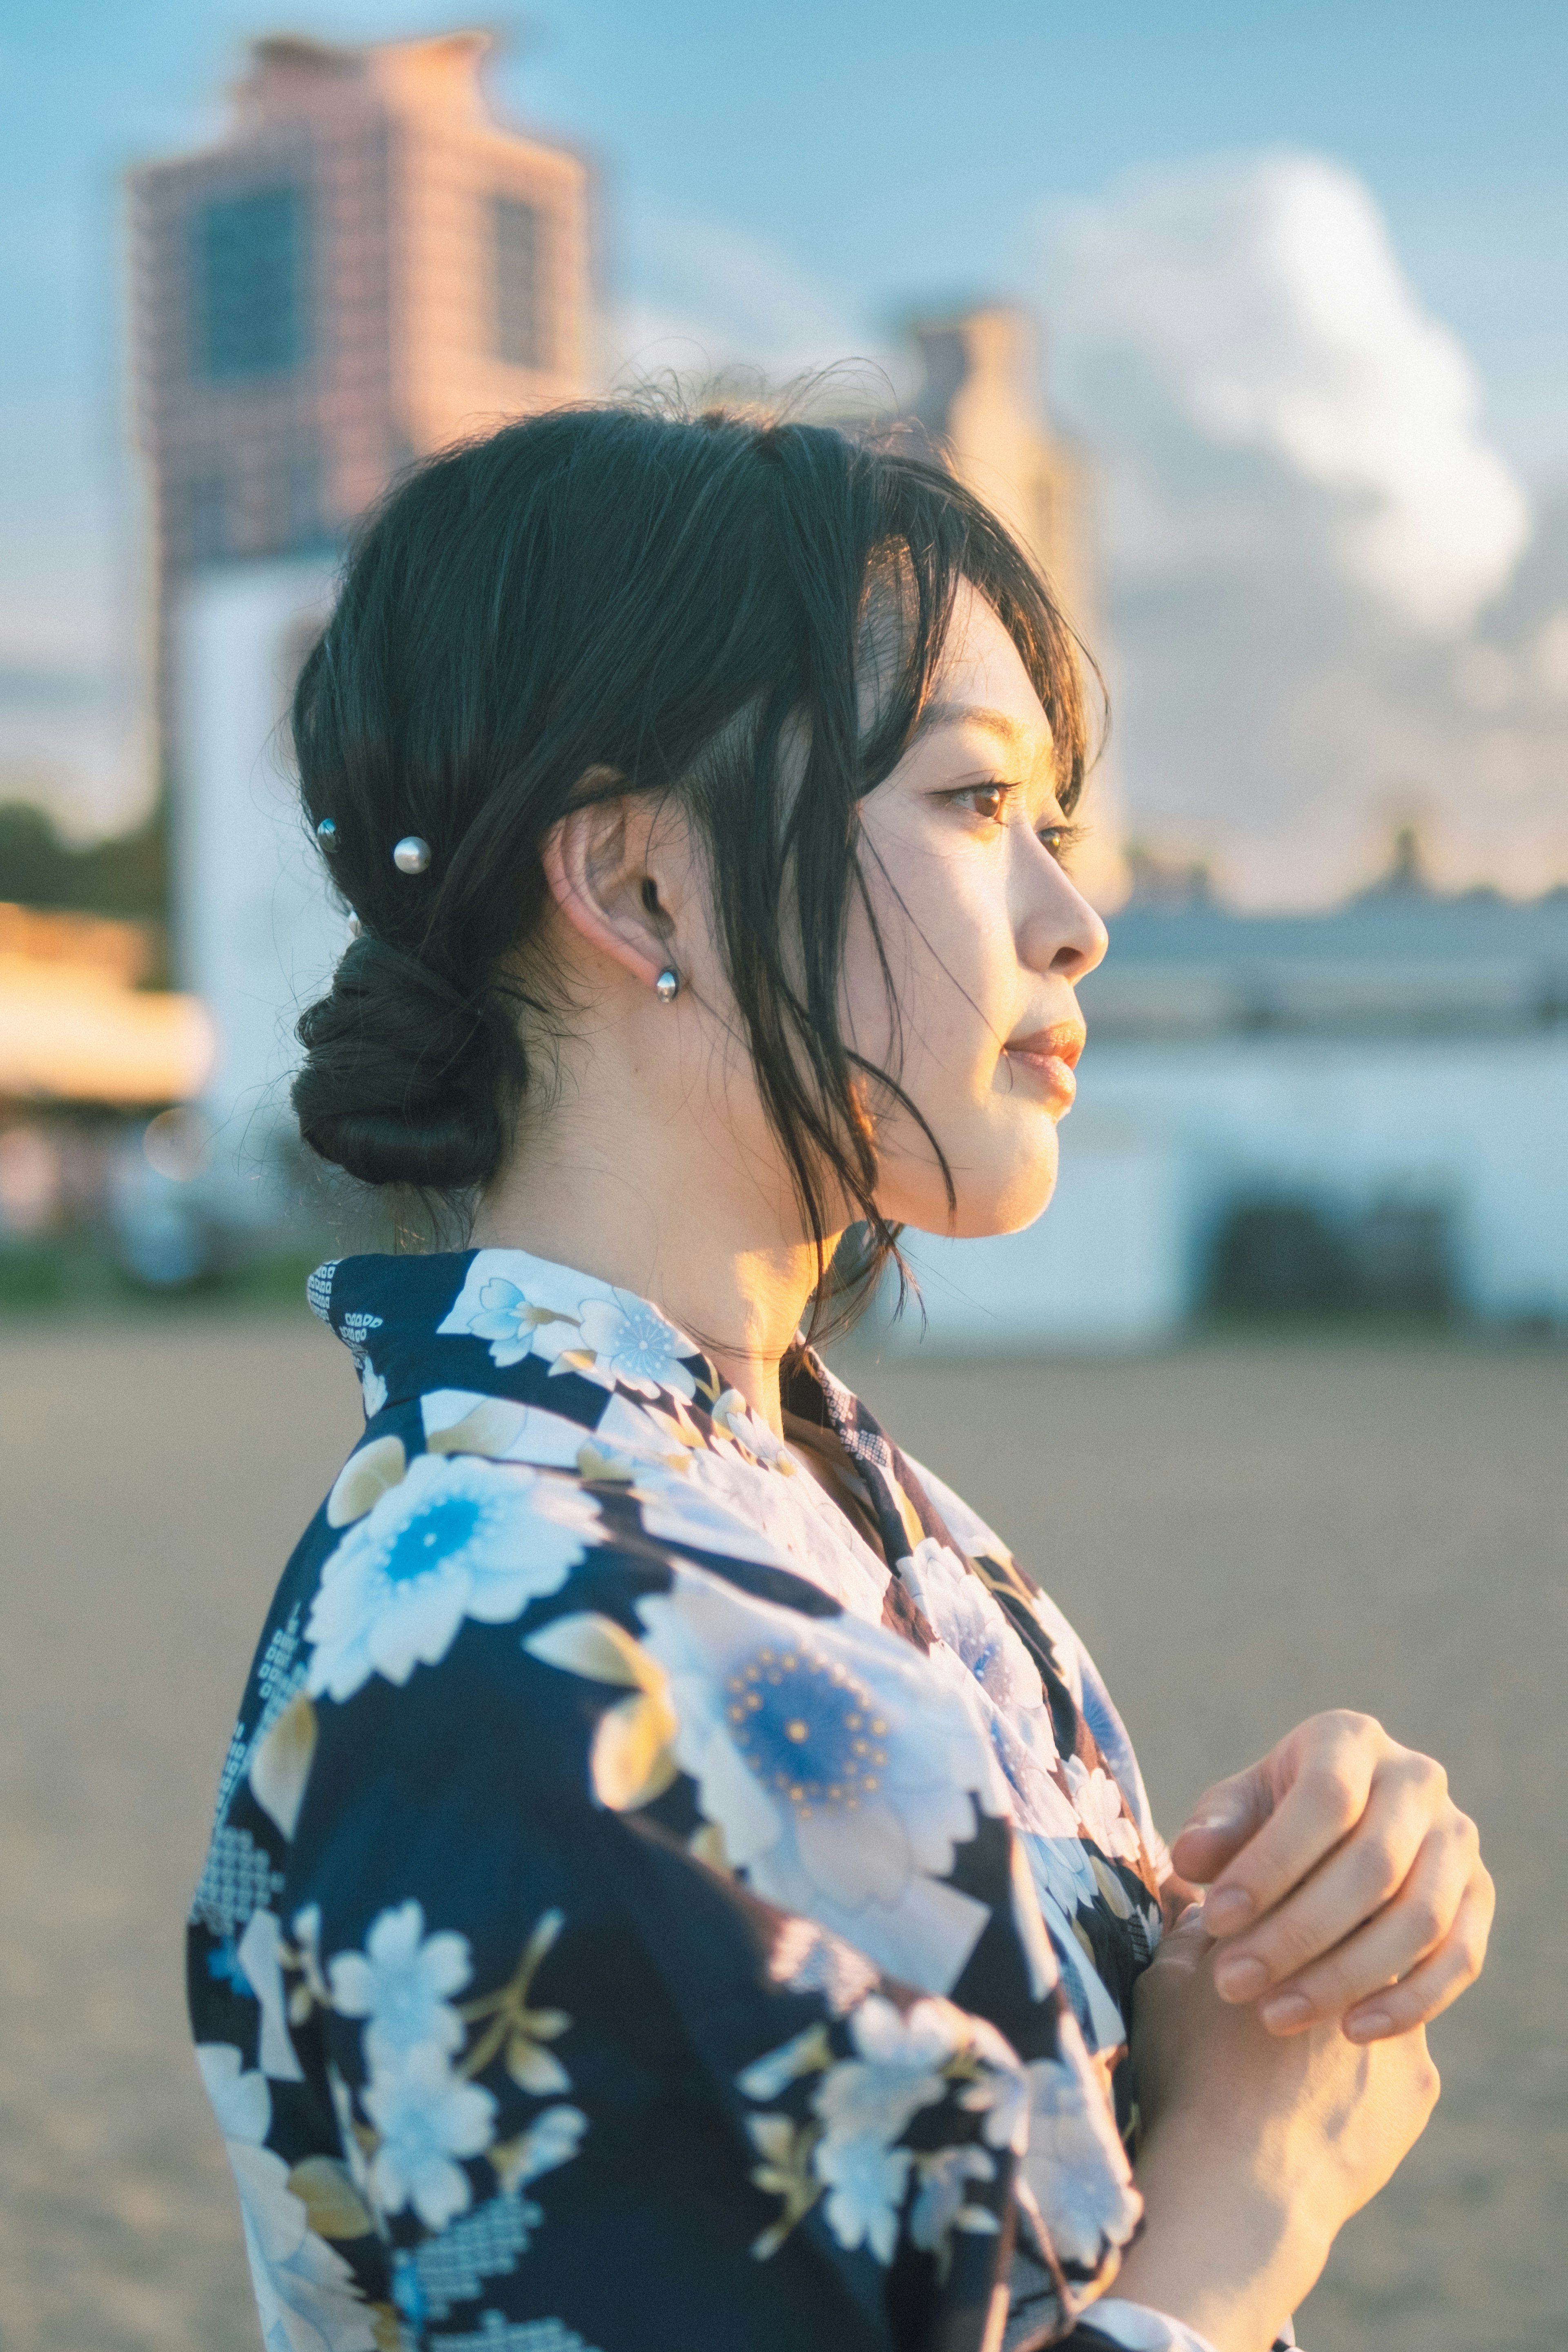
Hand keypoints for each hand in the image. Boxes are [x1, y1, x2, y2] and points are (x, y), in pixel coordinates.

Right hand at [1118, 1907, 1440, 2351]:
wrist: (1243, 2186)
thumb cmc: (1192, 2076)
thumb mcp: (1167, 1986)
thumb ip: (1188, 1928)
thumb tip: (1189, 1889)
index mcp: (1300, 1924)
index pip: (1308, 1880)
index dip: (1281, 1899)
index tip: (1255, 1921)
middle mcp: (1366, 1960)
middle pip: (1352, 1933)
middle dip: (1321, 1948)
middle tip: (1279, 1979)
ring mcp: (1401, 2024)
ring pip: (1380, 1999)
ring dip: (1347, 2008)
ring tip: (1296, 2056)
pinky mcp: (1419, 2084)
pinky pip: (1395, 2064)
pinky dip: (1364, 2075)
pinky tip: (1321, 2101)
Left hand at [1169, 1710, 1493, 2043]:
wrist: (1333, 1839)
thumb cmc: (1271, 1819)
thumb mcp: (1236, 1811)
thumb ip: (1214, 1831)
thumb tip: (1189, 1858)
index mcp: (1351, 1740)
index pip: (1324, 1801)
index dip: (1271, 1864)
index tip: (1214, 1920)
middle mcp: (1418, 1779)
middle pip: (1373, 1866)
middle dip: (1296, 1934)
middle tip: (1233, 1983)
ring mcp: (1457, 1838)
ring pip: (1419, 1919)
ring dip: (1346, 1976)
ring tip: (1274, 2015)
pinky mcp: (1479, 1896)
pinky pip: (1460, 1957)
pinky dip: (1409, 2001)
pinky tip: (1350, 2031)